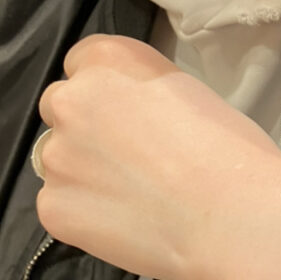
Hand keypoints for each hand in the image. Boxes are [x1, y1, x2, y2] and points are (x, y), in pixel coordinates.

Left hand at [35, 34, 280, 279]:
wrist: (227, 213)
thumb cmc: (225, 145)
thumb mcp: (185, 90)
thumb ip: (141, 92)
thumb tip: (133, 115)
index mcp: (108, 60)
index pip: (82, 59)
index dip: (106, 85)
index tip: (128, 107)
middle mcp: (71, 99)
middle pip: (62, 106)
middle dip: (86, 124)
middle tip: (129, 152)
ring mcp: (56, 156)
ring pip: (60, 158)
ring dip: (84, 169)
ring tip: (133, 193)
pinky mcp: (53, 208)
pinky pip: (61, 203)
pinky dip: (86, 212)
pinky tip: (126, 221)